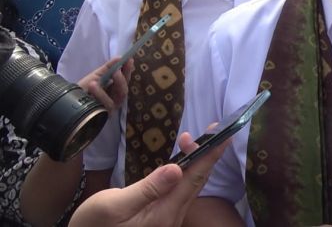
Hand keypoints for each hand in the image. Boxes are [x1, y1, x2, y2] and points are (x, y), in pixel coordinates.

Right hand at [68, 132, 227, 226]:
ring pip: (189, 187)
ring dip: (195, 162)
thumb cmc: (93, 225)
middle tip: (211, 129)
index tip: (224, 134)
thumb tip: (176, 169)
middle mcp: (172, 217)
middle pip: (196, 182)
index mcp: (164, 213)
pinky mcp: (160, 218)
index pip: (195, 179)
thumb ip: (147, 188)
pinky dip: (184, 173)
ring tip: (191, 141)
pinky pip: (180, 192)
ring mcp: (167, 219)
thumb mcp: (114, 205)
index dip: (210, 155)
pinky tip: (181, 164)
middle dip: (206, 154)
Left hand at [77, 57, 132, 110]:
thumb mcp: (96, 75)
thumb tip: (120, 57)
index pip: (125, 79)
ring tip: (100, 79)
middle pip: (124, 89)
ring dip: (109, 87)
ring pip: (117, 97)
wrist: (70, 101)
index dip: (128, 70)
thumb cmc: (84, 88)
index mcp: (115, 89)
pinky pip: (107, 104)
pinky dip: (100, 94)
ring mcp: (111, 107)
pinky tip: (93, 85)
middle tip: (117, 71)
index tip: (129, 60)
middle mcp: (115, 98)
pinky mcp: (105, 114)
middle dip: (122, 79)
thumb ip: (108, 67)